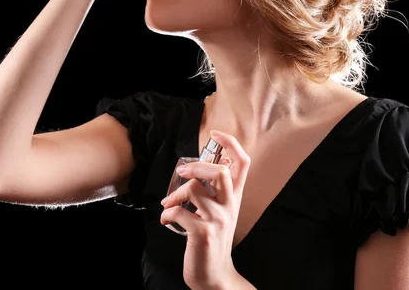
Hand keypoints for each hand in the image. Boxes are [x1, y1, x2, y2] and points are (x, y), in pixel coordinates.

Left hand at [160, 130, 251, 288]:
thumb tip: (198, 167)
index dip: (230, 143)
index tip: (215, 133)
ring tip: (168, 204)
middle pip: (220, 171)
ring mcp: (217, 220)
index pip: (242, 163)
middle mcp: (229, 206)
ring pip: (194, 189)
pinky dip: (168, 213)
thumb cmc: (213, 238)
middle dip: (197, 166)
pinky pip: (179, 212)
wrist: (214, 275)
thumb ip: (214, 190)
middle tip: (182, 172)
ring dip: (175, 195)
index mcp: (234, 197)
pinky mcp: (202, 234)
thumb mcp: (220, 211)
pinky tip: (166, 220)